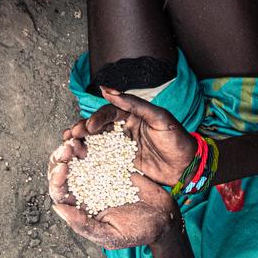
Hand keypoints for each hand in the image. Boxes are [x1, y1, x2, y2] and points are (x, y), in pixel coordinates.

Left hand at [48, 140, 180, 248]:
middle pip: (64, 172)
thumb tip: (58, 207)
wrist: (164, 217)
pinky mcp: (113, 164)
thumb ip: (83, 224)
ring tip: (75, 141)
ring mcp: (99, 175)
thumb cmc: (137, 232)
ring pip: (77, 159)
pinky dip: (92, 143)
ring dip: (72, 148)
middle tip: (67, 149)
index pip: (60, 192)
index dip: (56, 180)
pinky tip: (90, 136)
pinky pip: (99, 151)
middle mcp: (86, 190)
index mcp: (81, 208)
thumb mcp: (110, 234)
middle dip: (61, 159)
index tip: (62, 168)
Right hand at [62, 87, 195, 184]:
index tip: (88, 127)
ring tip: (68, 145)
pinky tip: (78, 160)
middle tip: (71, 136)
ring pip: (98, 142)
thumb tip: (107, 89)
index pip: (109, 113)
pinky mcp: (123, 163)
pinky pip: (104, 159)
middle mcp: (125, 129)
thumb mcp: (159, 118)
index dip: (97, 119)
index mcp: (132, 115)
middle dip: (83, 130)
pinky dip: (90, 158)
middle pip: (98, 127)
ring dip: (82, 143)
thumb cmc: (177, 140)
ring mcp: (123, 147)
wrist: (189, 168)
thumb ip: (134, 103)